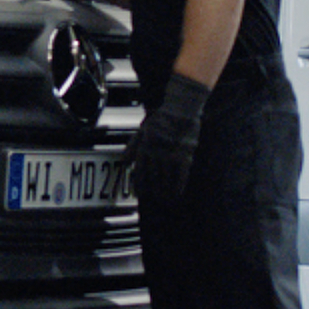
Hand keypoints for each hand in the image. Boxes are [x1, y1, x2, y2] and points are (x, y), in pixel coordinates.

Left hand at [132, 78, 206, 206]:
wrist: (182, 108)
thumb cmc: (162, 118)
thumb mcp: (143, 129)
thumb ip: (133, 145)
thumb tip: (124, 161)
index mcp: (145, 145)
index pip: (139, 170)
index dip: (138, 184)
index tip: (139, 194)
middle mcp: (156, 151)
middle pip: (152, 177)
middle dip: (153, 190)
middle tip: (155, 199)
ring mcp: (170, 153)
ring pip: (165, 178)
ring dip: (164, 191)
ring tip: (165, 200)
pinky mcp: (185, 154)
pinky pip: (181, 175)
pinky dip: (178, 186)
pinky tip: (177, 194)